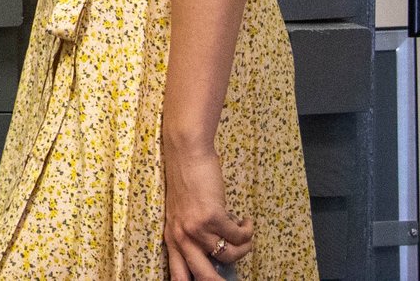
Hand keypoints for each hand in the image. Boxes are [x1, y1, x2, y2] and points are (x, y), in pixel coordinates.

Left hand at [162, 136, 251, 279]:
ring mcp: (196, 228)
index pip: (178, 276)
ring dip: (243, 247)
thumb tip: (217, 250)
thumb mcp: (182, 212)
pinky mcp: (212, 217)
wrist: (186, 151)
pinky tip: (246, 221)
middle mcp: (182, 237)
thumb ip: (193, 234)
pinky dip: (247, 230)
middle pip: (203, 276)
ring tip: (244, 232)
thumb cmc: (186, 178)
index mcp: (172, 238)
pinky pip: (239, 236)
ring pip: (229, 255)